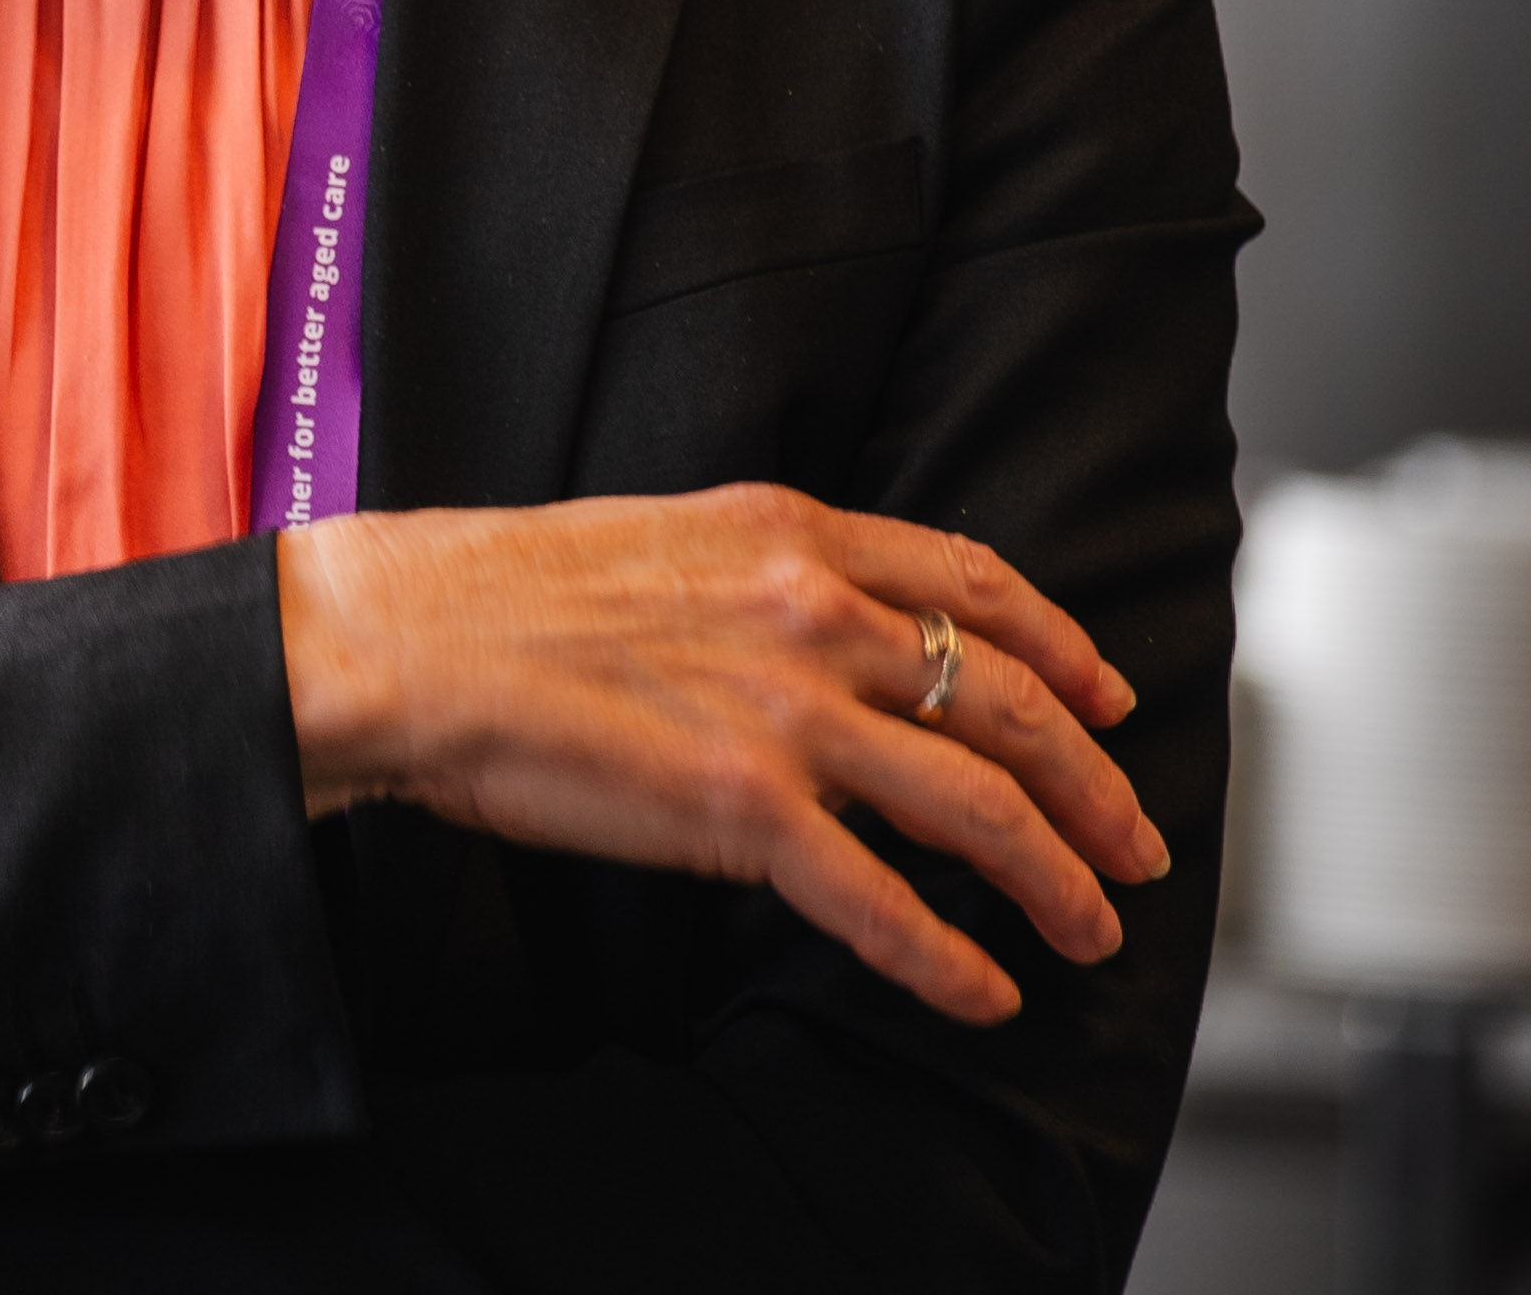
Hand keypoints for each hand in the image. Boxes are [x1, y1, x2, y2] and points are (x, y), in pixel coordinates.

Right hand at [277, 486, 1167, 1025]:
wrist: (396, 640)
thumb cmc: (490, 593)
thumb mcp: (656, 540)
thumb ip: (759, 576)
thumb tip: (825, 629)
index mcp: (787, 536)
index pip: (976, 586)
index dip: (1065, 651)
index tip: (1108, 700)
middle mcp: (810, 615)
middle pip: (1009, 706)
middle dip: (1097, 788)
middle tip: (1134, 846)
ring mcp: (783, 713)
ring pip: (979, 807)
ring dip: (1057, 881)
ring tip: (1090, 932)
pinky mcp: (740, 809)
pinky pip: (882, 902)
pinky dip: (949, 960)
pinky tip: (981, 993)